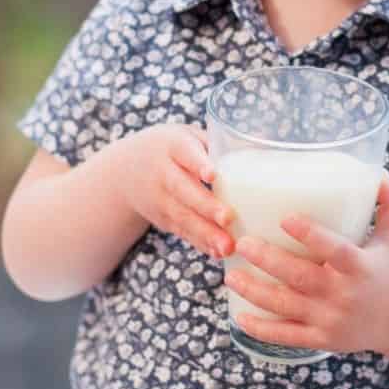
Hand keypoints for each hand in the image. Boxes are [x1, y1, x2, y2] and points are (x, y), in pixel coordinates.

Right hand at [114, 123, 233, 258]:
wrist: (125, 171)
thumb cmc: (171, 149)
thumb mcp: (187, 136)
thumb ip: (218, 143)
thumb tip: (264, 142)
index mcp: (173, 145)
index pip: (186, 153)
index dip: (199, 164)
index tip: (213, 175)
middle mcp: (162, 173)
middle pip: (183, 190)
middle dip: (206, 206)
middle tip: (228, 218)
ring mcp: (159, 199)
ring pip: (182, 217)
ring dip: (206, 233)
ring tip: (227, 246)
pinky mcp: (162, 219)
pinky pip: (182, 232)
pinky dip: (200, 243)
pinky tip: (218, 252)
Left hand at [225, 172, 388, 355]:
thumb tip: (373, 168)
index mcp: (361, 266)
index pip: (335, 250)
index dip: (310, 235)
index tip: (285, 218)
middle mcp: (345, 295)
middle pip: (300, 277)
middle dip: (267, 261)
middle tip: (241, 242)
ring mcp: (332, 320)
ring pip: (286, 307)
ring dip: (254, 292)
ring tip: (230, 275)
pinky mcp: (323, 339)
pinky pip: (287, 337)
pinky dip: (262, 330)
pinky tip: (239, 317)